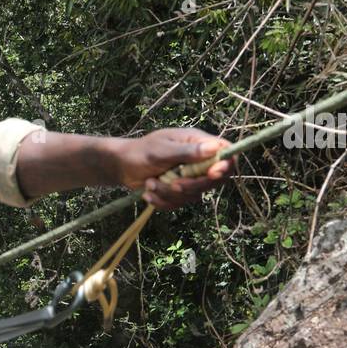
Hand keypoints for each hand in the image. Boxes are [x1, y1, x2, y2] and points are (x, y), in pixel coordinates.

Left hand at [110, 128, 233, 209]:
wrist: (121, 166)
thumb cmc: (140, 152)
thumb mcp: (162, 150)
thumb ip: (187, 151)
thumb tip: (214, 148)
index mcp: (198, 143)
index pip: (225, 153)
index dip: (225, 165)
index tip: (212, 173)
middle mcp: (198, 161)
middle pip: (213, 180)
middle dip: (192, 185)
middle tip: (173, 183)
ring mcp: (189, 178)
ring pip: (193, 195)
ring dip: (169, 193)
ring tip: (151, 183)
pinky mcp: (179, 192)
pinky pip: (179, 204)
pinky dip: (162, 202)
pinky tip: (148, 193)